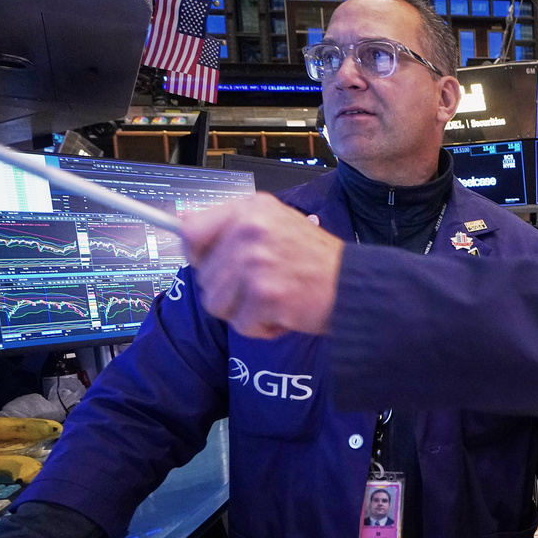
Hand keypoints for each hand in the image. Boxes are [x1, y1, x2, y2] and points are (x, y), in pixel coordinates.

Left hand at [182, 194, 343, 338]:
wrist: (355, 285)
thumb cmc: (315, 260)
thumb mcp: (275, 224)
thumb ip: (231, 225)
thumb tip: (182, 224)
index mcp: (250, 209)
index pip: (191, 230)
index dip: (198, 255)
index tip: (217, 265)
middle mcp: (250, 229)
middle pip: (203, 277)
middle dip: (230, 290)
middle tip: (265, 284)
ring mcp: (257, 262)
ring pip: (217, 304)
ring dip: (244, 311)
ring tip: (275, 298)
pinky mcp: (266, 294)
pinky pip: (241, 325)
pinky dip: (262, 328)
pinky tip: (284, 312)